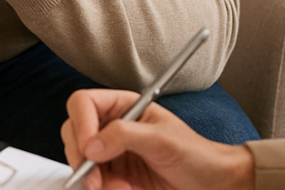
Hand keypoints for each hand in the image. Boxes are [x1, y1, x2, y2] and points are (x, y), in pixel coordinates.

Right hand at [61, 90, 255, 189]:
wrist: (211, 185)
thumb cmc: (195, 155)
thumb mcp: (162, 139)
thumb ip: (125, 135)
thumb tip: (91, 144)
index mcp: (124, 107)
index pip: (84, 104)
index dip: (81, 123)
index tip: (88, 148)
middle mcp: (113, 127)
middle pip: (74, 132)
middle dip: (81, 157)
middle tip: (94, 177)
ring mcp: (112, 153)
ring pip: (80, 161)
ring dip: (94, 179)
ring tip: (120, 187)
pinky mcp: (114, 176)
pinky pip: (93, 182)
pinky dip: (102, 189)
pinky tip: (123, 189)